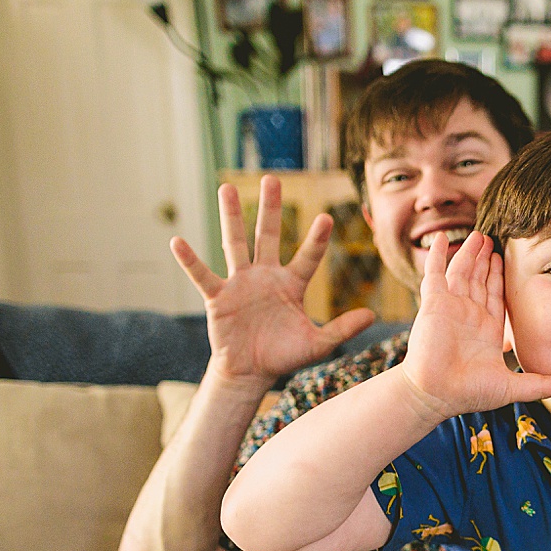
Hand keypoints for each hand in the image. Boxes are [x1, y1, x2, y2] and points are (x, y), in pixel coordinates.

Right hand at [171, 175, 375, 388]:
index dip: (316, 240)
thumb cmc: (284, 355)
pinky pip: (202, 274)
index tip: (326, 218)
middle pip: (268, 235)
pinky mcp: (218, 296)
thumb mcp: (317, 344)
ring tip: (226, 188)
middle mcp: (265, 276)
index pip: (307, 256)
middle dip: (270, 208)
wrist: (251, 371)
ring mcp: (240, 283)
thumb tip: (373, 316)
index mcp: (291, 284)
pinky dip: (190, 260)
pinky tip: (177, 241)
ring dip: (231, 217)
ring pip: (235, 243)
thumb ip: (342, 329)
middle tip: (271, 179)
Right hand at [400, 231, 550, 419]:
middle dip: (487, 260)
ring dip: (470, 253)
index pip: (497, 296)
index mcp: (487, 330)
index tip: (507, 260)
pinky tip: (442, 238)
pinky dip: (438, 255)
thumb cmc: (468, 393)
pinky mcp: (434, 304)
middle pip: (480, 280)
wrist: (435, 395)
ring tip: (478, 235)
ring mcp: (451, 307)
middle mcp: (469, 315)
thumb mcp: (511, 387)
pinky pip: (435, 273)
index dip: (501, 278)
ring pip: (463, 272)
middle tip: (494, 239)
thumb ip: (540, 384)